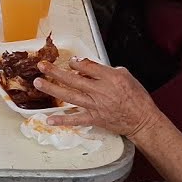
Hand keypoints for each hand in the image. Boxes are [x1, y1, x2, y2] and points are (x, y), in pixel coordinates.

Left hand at [35, 57, 160, 137]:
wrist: (142, 119)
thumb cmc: (136, 98)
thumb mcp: (126, 75)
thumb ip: (106, 70)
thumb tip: (89, 69)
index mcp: (109, 77)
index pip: (87, 66)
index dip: (76, 63)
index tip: (70, 62)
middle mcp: (100, 91)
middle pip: (73, 79)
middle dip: (55, 71)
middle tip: (42, 66)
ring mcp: (95, 106)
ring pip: (70, 96)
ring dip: (53, 89)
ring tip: (39, 83)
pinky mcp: (94, 119)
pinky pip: (76, 119)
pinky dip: (63, 120)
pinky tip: (49, 119)